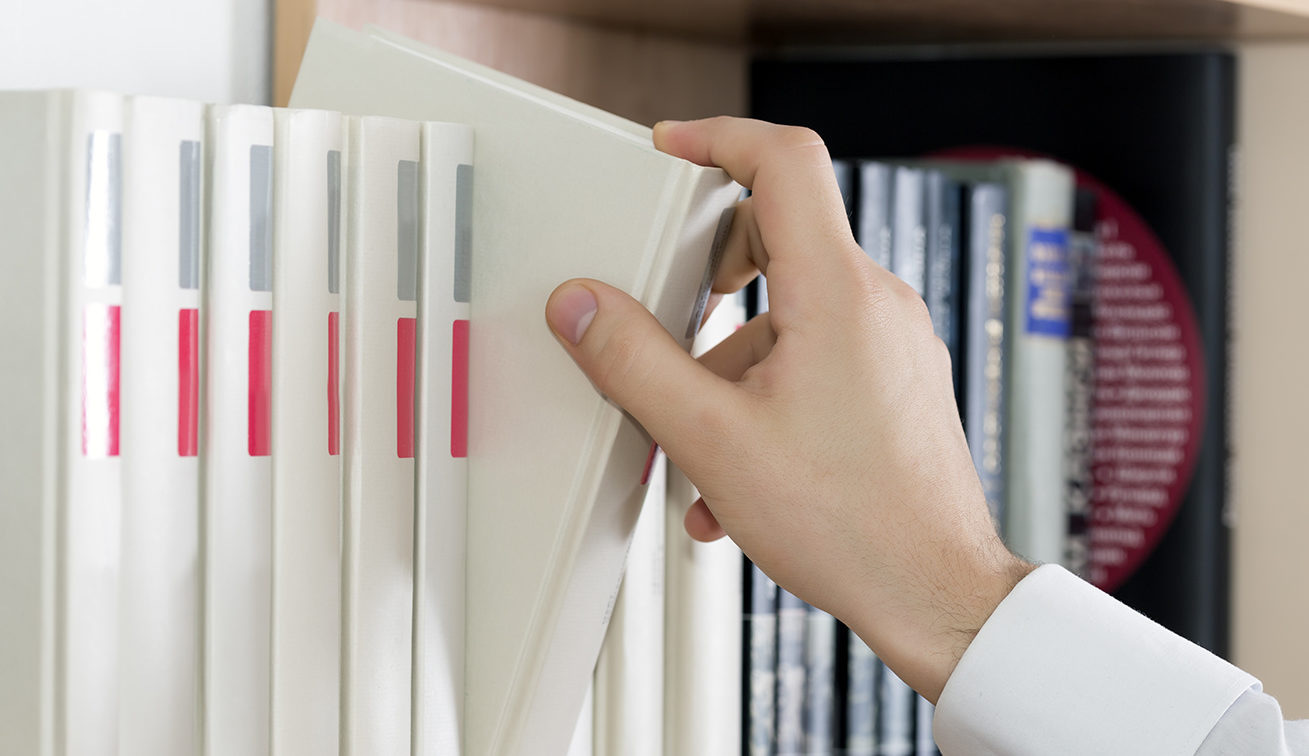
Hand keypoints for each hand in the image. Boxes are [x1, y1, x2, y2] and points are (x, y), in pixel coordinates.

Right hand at [544, 116, 1031, 702]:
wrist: (937, 595)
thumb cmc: (852, 524)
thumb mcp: (712, 440)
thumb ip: (634, 363)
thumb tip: (581, 308)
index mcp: (836, 292)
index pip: (784, 159)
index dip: (718, 138)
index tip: (671, 150)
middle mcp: (876, 303)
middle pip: (778, 235)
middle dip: (708, 278)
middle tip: (666, 312)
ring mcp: (893, 343)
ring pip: (788, 313)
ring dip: (728, 363)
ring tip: (701, 447)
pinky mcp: (896, 382)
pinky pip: (816, 358)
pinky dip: (765, 393)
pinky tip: (737, 473)